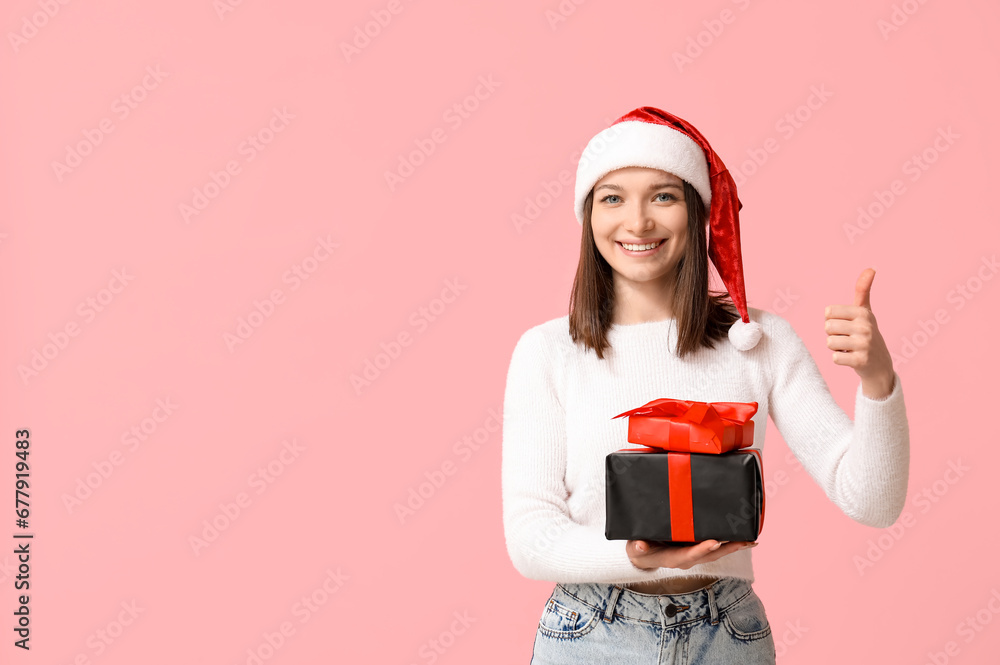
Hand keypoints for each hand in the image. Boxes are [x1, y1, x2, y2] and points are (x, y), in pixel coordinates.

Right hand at [627, 539, 756, 569]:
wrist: (643, 554)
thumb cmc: (639, 548)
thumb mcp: (634, 548)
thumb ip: (637, 547)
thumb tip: (641, 546)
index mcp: (672, 558)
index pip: (688, 555)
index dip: (701, 550)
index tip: (714, 542)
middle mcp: (686, 558)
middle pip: (709, 555)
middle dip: (727, 549)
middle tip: (744, 541)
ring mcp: (694, 554)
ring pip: (716, 552)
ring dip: (733, 547)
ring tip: (750, 540)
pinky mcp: (697, 548)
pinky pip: (716, 547)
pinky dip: (730, 543)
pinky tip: (744, 538)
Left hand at [824, 268, 894, 398]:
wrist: (880, 365)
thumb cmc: (867, 334)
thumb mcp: (865, 312)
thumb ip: (863, 290)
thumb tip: (871, 268)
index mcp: (862, 312)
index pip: (828, 313)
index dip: (833, 321)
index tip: (846, 326)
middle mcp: (865, 326)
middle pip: (827, 327)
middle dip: (834, 335)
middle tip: (848, 339)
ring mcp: (864, 344)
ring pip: (829, 342)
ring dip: (836, 348)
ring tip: (850, 348)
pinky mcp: (861, 360)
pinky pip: (835, 357)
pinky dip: (840, 359)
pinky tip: (852, 358)